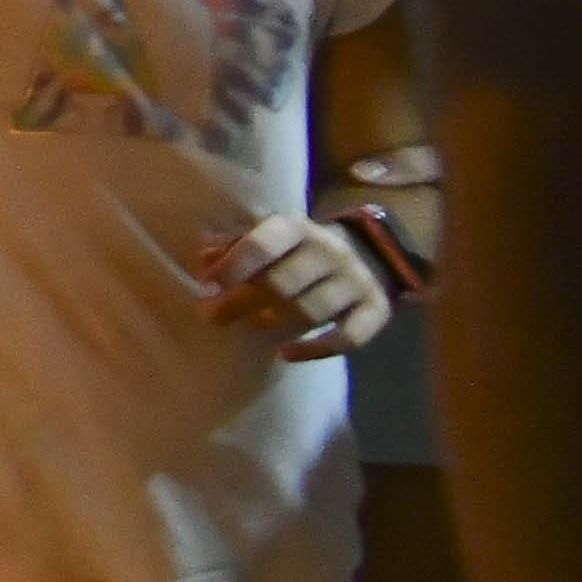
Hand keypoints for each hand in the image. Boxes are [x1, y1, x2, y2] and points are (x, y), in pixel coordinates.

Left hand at [206, 208, 393, 359]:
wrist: (364, 252)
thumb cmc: (294, 250)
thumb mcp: (266, 237)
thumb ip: (234, 248)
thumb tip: (205, 261)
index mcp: (296, 227)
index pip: (263, 244)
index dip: (234, 265)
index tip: (208, 285)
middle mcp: (330, 250)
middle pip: (282, 283)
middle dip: (242, 302)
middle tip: (214, 316)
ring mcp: (357, 280)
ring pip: (312, 310)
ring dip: (277, 324)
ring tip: (254, 327)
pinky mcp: (377, 308)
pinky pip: (350, 337)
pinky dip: (318, 349)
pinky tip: (287, 354)